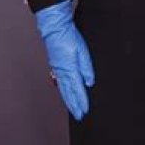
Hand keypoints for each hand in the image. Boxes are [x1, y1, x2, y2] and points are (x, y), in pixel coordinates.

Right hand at [35, 0, 94, 120]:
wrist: (54, 28)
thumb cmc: (68, 37)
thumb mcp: (82, 52)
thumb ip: (86, 68)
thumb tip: (89, 83)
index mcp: (70, 70)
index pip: (77, 90)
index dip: (81, 101)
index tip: (85, 111)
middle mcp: (63, 72)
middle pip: (69, 93)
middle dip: (74, 105)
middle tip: (79, 116)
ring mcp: (58, 70)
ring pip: (64, 89)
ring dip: (68, 100)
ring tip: (73, 109)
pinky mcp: (56, 66)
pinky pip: (60, 83)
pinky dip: (64, 92)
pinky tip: (65, 94)